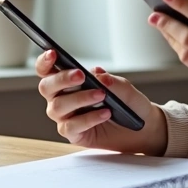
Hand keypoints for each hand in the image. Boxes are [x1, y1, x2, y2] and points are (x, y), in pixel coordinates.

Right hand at [35, 50, 167, 154]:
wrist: (142, 128)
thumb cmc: (129, 104)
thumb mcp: (124, 88)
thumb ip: (110, 80)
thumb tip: (95, 74)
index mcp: (69, 82)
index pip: (47, 70)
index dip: (45, 61)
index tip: (53, 53)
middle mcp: (62, 98)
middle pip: (47, 87)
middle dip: (62, 79)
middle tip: (80, 75)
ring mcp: (66, 117)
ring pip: (58, 107)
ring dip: (80, 98)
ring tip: (101, 95)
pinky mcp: (74, 134)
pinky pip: (71, 126)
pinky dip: (88, 118)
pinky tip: (104, 113)